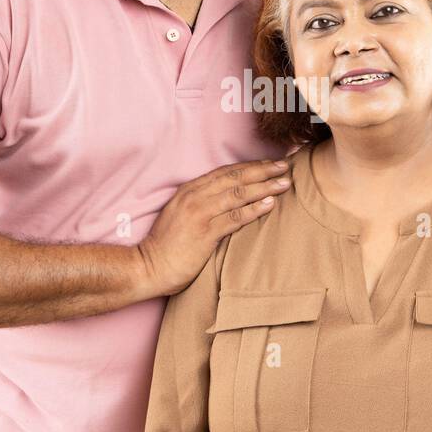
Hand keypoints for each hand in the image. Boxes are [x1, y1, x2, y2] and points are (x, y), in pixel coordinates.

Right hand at [137, 158, 290, 296]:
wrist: (147, 267)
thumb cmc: (166, 246)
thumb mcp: (181, 215)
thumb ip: (201, 204)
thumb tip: (227, 201)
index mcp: (189, 190)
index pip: (225, 172)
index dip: (250, 166)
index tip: (269, 163)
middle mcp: (194, 197)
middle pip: (235, 178)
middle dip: (262, 170)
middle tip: (285, 166)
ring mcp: (199, 214)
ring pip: (237, 194)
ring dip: (264, 187)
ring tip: (284, 183)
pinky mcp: (204, 233)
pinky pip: (234, 217)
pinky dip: (254, 209)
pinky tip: (270, 204)